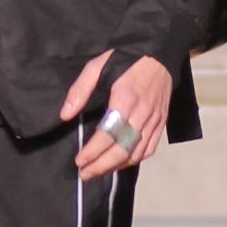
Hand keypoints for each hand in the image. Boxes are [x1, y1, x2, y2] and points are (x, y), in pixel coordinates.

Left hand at [64, 50, 174, 178]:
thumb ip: (80, 90)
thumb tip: (65, 115)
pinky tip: (120, 163)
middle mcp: (142, 114)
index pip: (108, 135)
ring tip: (98, 171)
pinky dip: (134, 160)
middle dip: (101, 166)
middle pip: (122, 150)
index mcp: (125, 99)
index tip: (78, 161)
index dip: (92, 152)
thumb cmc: (127, 59)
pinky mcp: (161, 122)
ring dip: (116, 167)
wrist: (160, 52)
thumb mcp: (98, 65)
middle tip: (84, 174)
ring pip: (136, 153)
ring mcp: (154, 120)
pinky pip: (149, 149)